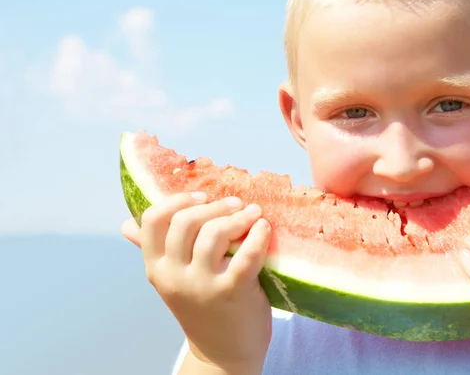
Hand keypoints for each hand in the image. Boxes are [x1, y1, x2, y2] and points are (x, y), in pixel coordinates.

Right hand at [132, 192, 272, 373]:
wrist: (223, 354)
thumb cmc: (202, 307)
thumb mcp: (172, 280)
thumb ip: (157, 250)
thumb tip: (127, 224)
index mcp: (156, 268)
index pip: (152, 221)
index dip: (176, 201)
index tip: (200, 196)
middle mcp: (174, 276)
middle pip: (185, 221)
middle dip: (212, 205)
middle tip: (234, 203)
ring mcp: (202, 285)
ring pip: (213, 234)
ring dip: (236, 217)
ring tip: (251, 213)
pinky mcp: (232, 292)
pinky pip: (246, 253)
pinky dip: (257, 235)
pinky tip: (262, 227)